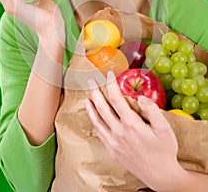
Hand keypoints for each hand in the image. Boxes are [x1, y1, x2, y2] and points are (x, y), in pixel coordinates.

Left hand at [84, 71, 182, 190]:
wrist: (160, 175)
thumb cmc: (164, 150)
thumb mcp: (164, 128)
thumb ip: (152, 110)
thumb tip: (140, 97)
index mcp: (131, 124)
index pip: (116, 99)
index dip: (111, 85)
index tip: (109, 74)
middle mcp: (119, 132)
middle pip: (102, 108)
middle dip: (96, 92)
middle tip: (91, 81)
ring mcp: (114, 142)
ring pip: (97, 122)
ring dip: (91, 109)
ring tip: (86, 99)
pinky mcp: (113, 151)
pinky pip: (100, 135)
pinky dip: (95, 125)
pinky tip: (94, 120)